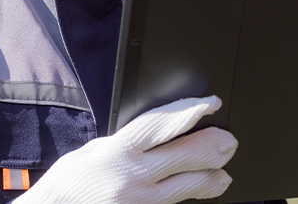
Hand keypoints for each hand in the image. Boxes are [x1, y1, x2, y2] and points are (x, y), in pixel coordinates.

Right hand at [16, 96, 235, 203]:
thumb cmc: (67, 186)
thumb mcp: (91, 153)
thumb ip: (125, 143)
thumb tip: (156, 134)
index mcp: (117, 153)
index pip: (162, 125)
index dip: (190, 112)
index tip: (210, 104)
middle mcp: (131, 178)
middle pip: (184, 156)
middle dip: (212, 146)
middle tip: (230, 141)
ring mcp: (138, 202)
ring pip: (186, 187)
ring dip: (209, 178)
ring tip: (224, 173)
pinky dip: (190, 197)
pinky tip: (204, 192)